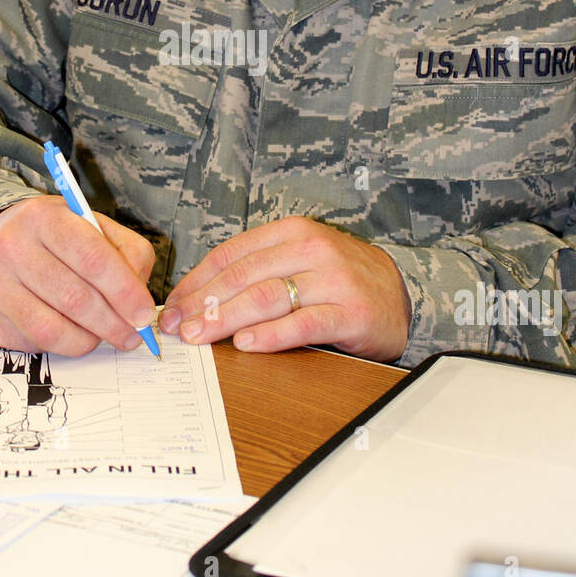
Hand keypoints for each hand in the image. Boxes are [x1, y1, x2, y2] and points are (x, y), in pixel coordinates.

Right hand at [0, 195, 156, 356]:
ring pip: (54, 329)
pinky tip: (69, 333)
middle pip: (76, 298)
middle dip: (113, 324)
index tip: (145, 314)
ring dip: (89, 340)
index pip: (93, 258)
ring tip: (103, 336)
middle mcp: (12, 247)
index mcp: (44, 217)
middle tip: (133, 336)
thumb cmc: (51, 238)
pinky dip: (61, 345)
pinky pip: (34, 343)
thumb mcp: (91, 226)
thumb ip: (127, 253)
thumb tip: (140, 301)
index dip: (125, 291)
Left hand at [158, 216, 410, 360]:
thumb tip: (200, 297)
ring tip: (200, 336)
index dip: (197, 281)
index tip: (174, 305)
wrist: (401, 293)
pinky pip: (303, 323)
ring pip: (267, 298)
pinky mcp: (349, 312)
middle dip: (203, 303)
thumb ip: (258, 269)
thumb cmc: (340, 278)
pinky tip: (247, 344)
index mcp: (292, 231)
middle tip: (177, 326)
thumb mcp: (300, 258)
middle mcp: (310, 250)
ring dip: (226, 319)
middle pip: (243, 277)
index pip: (232, 254)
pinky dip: (271, 335)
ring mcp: (331, 280)